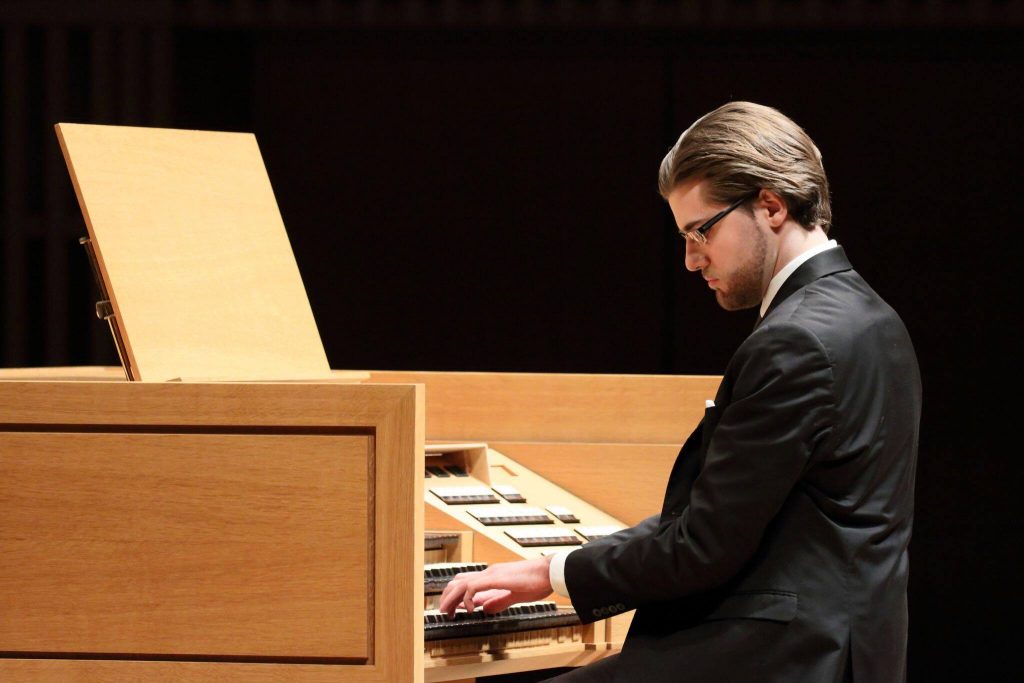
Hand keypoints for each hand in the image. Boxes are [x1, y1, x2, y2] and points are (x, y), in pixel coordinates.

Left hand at [438, 556, 554, 617]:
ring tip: (448, 611)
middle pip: (458, 581)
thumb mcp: (515, 595)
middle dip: (447, 596)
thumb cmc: (537, 581)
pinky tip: (470, 609)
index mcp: (493, 576)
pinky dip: (467, 598)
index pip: (467, 581)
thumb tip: (486, 609)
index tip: (451, 607)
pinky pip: (474, 587)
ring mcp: (492, 574)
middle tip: (444, 611)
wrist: (550, 571)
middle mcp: (489, 573)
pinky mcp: (496, 578)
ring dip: (451, 598)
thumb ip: (499, 601)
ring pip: (461, 583)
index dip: (455, 594)